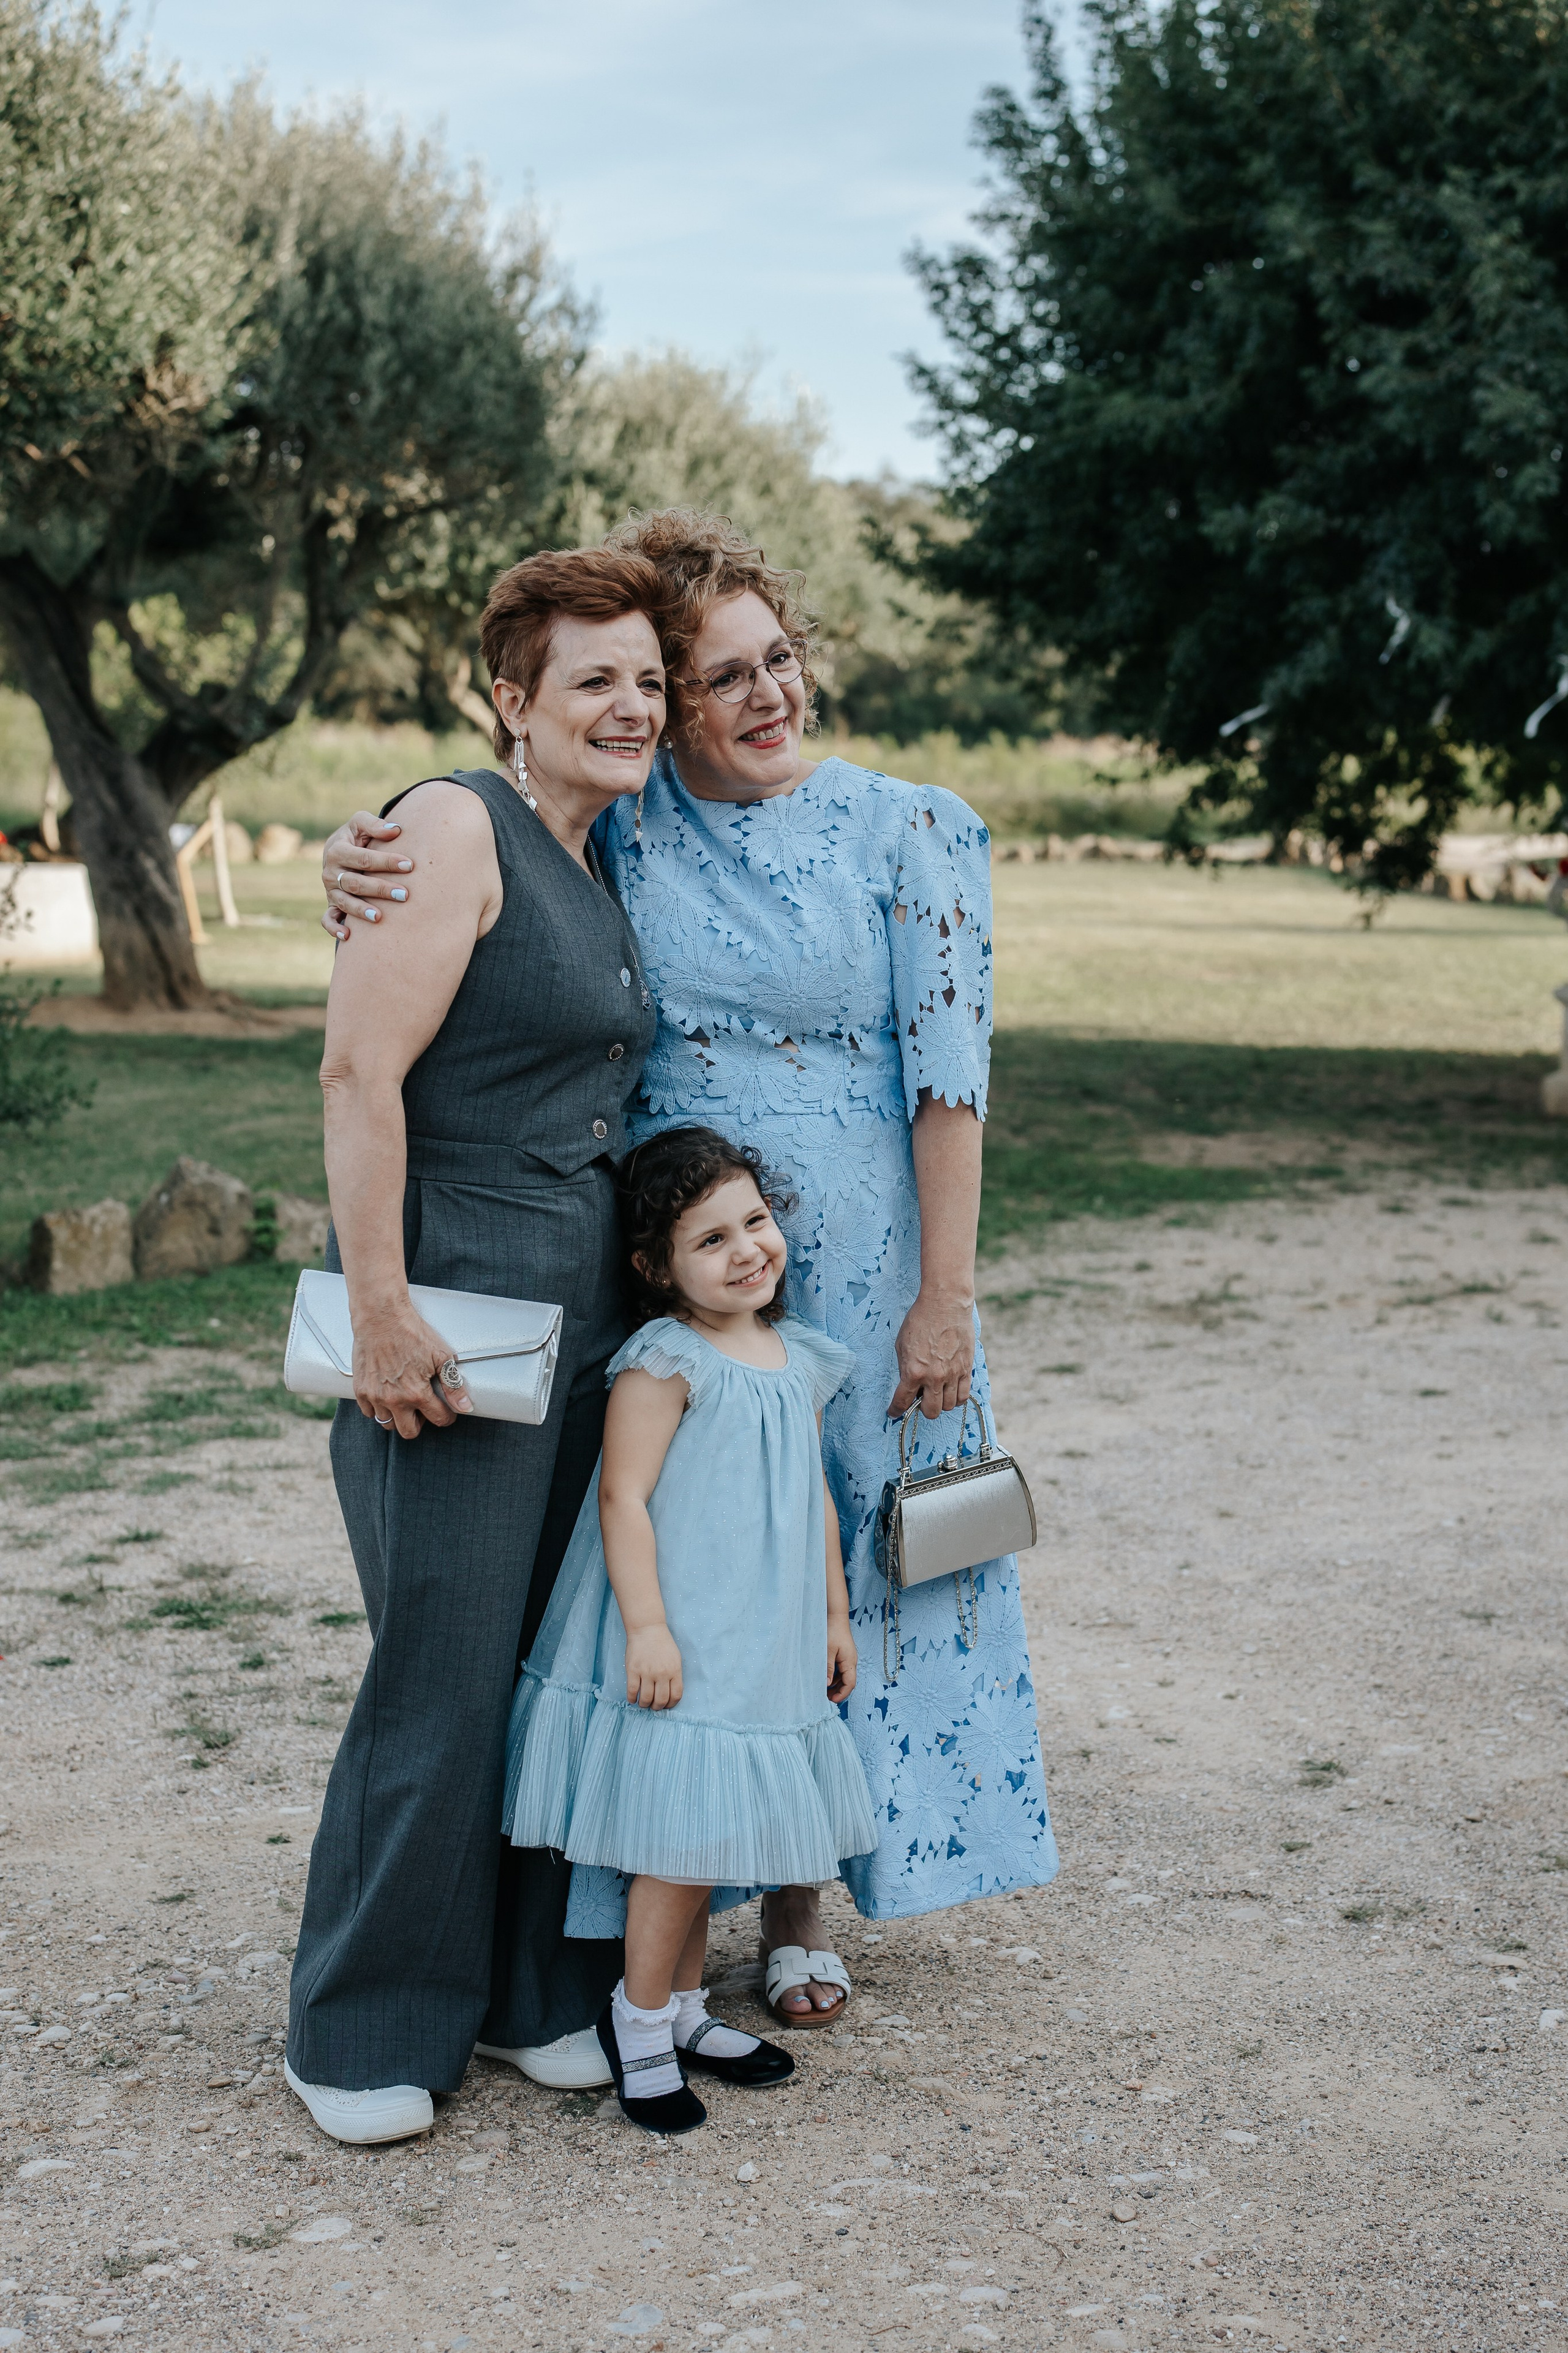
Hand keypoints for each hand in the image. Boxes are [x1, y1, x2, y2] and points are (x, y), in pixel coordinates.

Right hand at [320, 813, 413, 940]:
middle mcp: (331, 872)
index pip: (364, 858)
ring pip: (345, 902)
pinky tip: (348, 936)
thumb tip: (395, 830)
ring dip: (361, 911)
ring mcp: (330, 890)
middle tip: (404, 894)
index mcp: (337, 850)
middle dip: (380, 889)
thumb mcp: (360, 823)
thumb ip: (374, 825)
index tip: (409, 866)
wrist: (338, 850)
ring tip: (379, 918)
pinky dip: (334, 928)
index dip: (386, 862)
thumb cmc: (355, 837)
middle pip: (357, 883)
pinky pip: (328, 919)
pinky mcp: (331, 904)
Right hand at [351, 1301, 473, 1439]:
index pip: (438, 1419)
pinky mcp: (360, 1390)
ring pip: (388, 1424)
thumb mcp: (441, 1356)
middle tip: (423, 1408)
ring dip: (398, 1416)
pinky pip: (369, 1412)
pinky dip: (378, 1408)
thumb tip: (464, 1406)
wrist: (381, 1318)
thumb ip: (453, 1385)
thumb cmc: (411, 1332)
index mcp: (417, 1393)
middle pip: (409, 1432)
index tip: (445, 1410)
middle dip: (420, 1423)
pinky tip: (386, 1395)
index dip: (446, 1416)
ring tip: (404, 1401)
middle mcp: (394, 1399)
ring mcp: (375, 1396)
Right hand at [625, 1624, 682, 1710]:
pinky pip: (632, 1691)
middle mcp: (662, 1673)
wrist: (647, 1629)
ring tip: (643, 1703)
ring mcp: (647, 1672)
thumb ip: (675, 1675)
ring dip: (644, 1705)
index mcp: (674, 1670)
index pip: (676, 1695)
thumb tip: (671, 1693)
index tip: (666, 1706)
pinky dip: (632, 1699)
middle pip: (661, 1700)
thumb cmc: (662, 1643)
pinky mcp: (633, 1670)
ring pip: (646, 1698)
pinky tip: (633, 1699)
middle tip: (654, 1706)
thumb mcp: (675, 1658)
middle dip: (657, 1707)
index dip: (671, 1704)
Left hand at [826, 1616, 856, 1702]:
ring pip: (844, 1677)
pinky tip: (825, 1678)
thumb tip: (826, 1685)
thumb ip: (827, 1668)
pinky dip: (834, 1677)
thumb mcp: (827, 1651)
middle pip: (848, 1682)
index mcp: (850, 1662)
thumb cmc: (832, 1631)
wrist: (836, 1616)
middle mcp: (851, 1662)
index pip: (850, 1684)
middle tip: (826, 1698)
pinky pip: (841, 1670)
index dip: (842, 1694)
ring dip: (835, 1685)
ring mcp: (848, 1658)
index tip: (831, 1700)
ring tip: (823, 1690)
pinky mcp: (844, 1655)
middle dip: (838, 1692)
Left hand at [888, 1283, 974, 1419]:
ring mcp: (952, 1374)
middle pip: (930, 1412)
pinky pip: (963, 1395)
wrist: (945, 1304)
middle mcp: (934, 1377)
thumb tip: (908, 1383)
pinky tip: (950, 1391)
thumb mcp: (901, 1344)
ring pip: (948, 1407)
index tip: (893, 1413)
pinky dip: (956, 1398)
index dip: (896, 1411)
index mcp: (913, 1371)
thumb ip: (905, 1368)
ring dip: (940, 1404)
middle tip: (920, 1400)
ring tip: (936, 1393)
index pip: (903, 1402)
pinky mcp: (966, 1369)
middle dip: (922, 1409)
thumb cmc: (920, 1320)